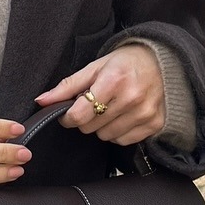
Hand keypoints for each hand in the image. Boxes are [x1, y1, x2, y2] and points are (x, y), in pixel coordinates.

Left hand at [36, 46, 165, 145]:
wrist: (162, 63)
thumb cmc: (125, 63)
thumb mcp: (95, 67)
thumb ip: (67, 86)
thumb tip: (42, 101)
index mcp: (113, 80)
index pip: (79, 114)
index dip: (68, 116)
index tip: (69, 111)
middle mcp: (131, 99)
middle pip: (90, 127)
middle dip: (86, 118)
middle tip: (95, 103)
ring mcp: (145, 113)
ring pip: (105, 136)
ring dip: (102, 126)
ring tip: (111, 108)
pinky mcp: (154, 124)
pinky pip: (123, 141)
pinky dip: (118, 132)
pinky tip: (123, 116)